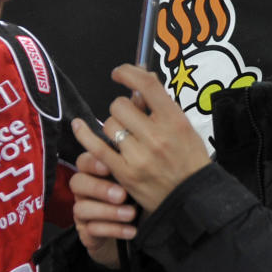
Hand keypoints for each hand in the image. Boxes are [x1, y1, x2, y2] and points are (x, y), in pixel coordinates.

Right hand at [70, 151, 136, 268]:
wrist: (130, 232)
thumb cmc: (131, 198)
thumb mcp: (131, 182)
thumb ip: (127, 169)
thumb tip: (137, 157)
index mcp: (91, 173)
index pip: (83, 162)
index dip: (93, 163)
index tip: (109, 167)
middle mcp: (83, 190)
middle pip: (78, 183)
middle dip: (99, 188)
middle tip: (122, 195)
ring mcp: (82, 211)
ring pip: (82, 208)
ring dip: (108, 211)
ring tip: (131, 214)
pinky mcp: (86, 231)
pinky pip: (92, 230)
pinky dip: (113, 230)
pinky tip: (131, 230)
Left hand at [71, 64, 210, 213]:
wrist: (193, 199)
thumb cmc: (189, 160)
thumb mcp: (184, 127)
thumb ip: (162, 105)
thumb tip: (140, 79)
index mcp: (174, 120)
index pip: (147, 85)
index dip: (129, 73)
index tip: (120, 73)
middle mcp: (156, 136)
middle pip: (121, 105)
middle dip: (122, 108)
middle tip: (130, 119)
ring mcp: (139, 156)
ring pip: (109, 125)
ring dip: (113, 126)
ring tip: (125, 136)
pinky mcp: (124, 173)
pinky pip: (97, 148)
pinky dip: (84, 134)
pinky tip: (78, 125)